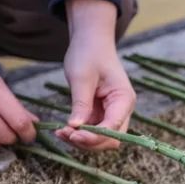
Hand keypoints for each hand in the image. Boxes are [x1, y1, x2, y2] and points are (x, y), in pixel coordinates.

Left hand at [56, 0, 135, 150]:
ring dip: (82, 140)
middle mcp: (122, 110)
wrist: (90, 41)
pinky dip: (79, 133)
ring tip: (60, 133)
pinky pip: (92, 130)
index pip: (114, 127)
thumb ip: (81, 104)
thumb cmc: (88, 53)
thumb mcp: (82, 78)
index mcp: (124, 100)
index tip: (73, 134)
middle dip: (89, 142)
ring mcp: (112, 113)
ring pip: (101, 138)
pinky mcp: (101, 114)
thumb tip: (76, 127)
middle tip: (64, 135)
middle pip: (111, 139)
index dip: (95, 136)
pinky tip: (63, 130)